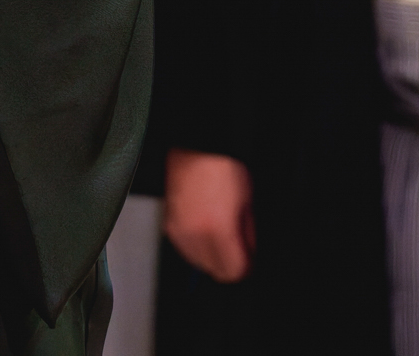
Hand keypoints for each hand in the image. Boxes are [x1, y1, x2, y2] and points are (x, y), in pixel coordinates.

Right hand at [166, 149, 254, 281]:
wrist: (195, 147)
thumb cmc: (222, 165)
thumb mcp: (247, 201)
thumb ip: (248, 234)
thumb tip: (249, 253)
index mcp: (216, 230)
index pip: (233, 272)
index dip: (247, 267)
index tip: (251, 259)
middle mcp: (193, 235)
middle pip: (214, 270)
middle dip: (229, 262)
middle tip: (238, 245)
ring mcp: (177, 231)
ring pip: (198, 262)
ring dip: (212, 255)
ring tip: (221, 233)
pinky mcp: (168, 224)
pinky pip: (185, 248)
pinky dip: (197, 245)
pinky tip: (206, 228)